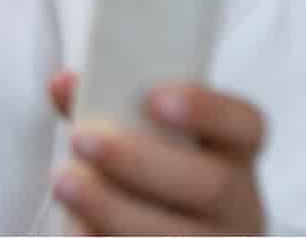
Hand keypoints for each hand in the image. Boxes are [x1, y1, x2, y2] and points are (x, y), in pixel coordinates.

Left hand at [48, 72, 265, 234]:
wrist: (152, 236)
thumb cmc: (144, 176)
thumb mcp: (137, 139)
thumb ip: (103, 106)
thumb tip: (61, 84)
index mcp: (233, 153)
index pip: (243, 124)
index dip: (206, 109)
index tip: (154, 98)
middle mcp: (238, 206)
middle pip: (209, 184)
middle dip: (139, 161)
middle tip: (81, 139)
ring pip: (177, 236)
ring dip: (113, 209)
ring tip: (64, 183)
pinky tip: (77, 229)